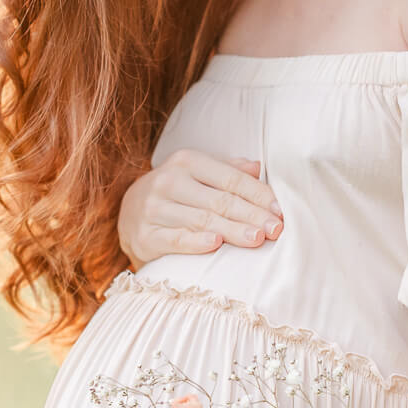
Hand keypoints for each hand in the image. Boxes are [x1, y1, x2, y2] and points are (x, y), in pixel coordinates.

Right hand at [118, 149, 283, 267]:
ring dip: (233, 231)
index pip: (231, 179)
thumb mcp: (197, 174)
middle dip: (252, 215)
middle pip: (220, 201)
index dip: (258, 195)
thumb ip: (227, 170)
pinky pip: (175, 239)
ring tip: (257, 239)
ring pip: (202, 220)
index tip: (281, 211)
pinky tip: (216, 245)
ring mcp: (154, 208)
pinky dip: (196, 242)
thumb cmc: (176, 193)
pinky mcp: (145, 235)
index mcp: (187, 161)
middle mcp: (169, 181)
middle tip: (276, 229)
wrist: (127, 214)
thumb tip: (257, 167)